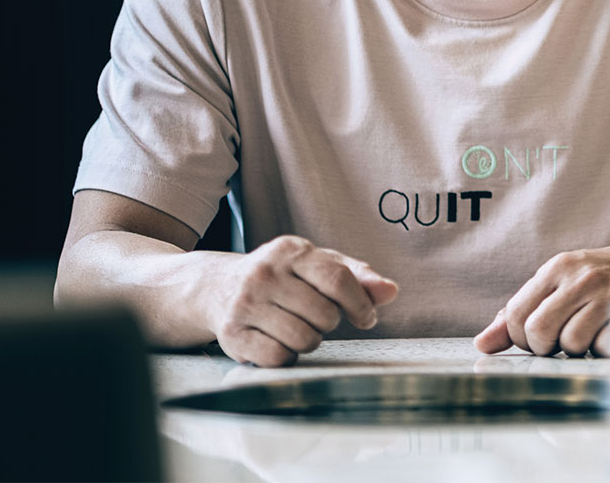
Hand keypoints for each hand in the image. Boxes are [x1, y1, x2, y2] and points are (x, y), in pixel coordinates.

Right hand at [207, 235, 398, 366]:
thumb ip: (357, 276)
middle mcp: (264, 274)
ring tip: (298, 327)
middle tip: (318, 317)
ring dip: (310, 340)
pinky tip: (278, 341)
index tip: (367, 317)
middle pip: (324, 314)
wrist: (217, 288)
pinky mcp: (232, 335)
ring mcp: (245, 304)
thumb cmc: (283, 277)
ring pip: (304, 338)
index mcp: (291, 250)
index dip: (360, 303)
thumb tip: (391, 291)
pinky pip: (279, 357)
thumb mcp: (318, 266)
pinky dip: (287, 355)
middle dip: (330, 322)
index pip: (337, 279)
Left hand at [474, 238, 609, 356]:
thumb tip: (482, 344)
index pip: (514, 315)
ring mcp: (605, 292)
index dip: (521, 339)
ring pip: (567, 342)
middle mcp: (578, 275)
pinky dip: (603, 349)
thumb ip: (524, 311)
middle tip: (564, 342)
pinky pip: (600, 345)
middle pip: (535, 331)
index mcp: (558, 267)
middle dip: (546, 348)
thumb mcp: (567, 284)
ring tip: (594, 335)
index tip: (541, 339)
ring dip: (578, 350)